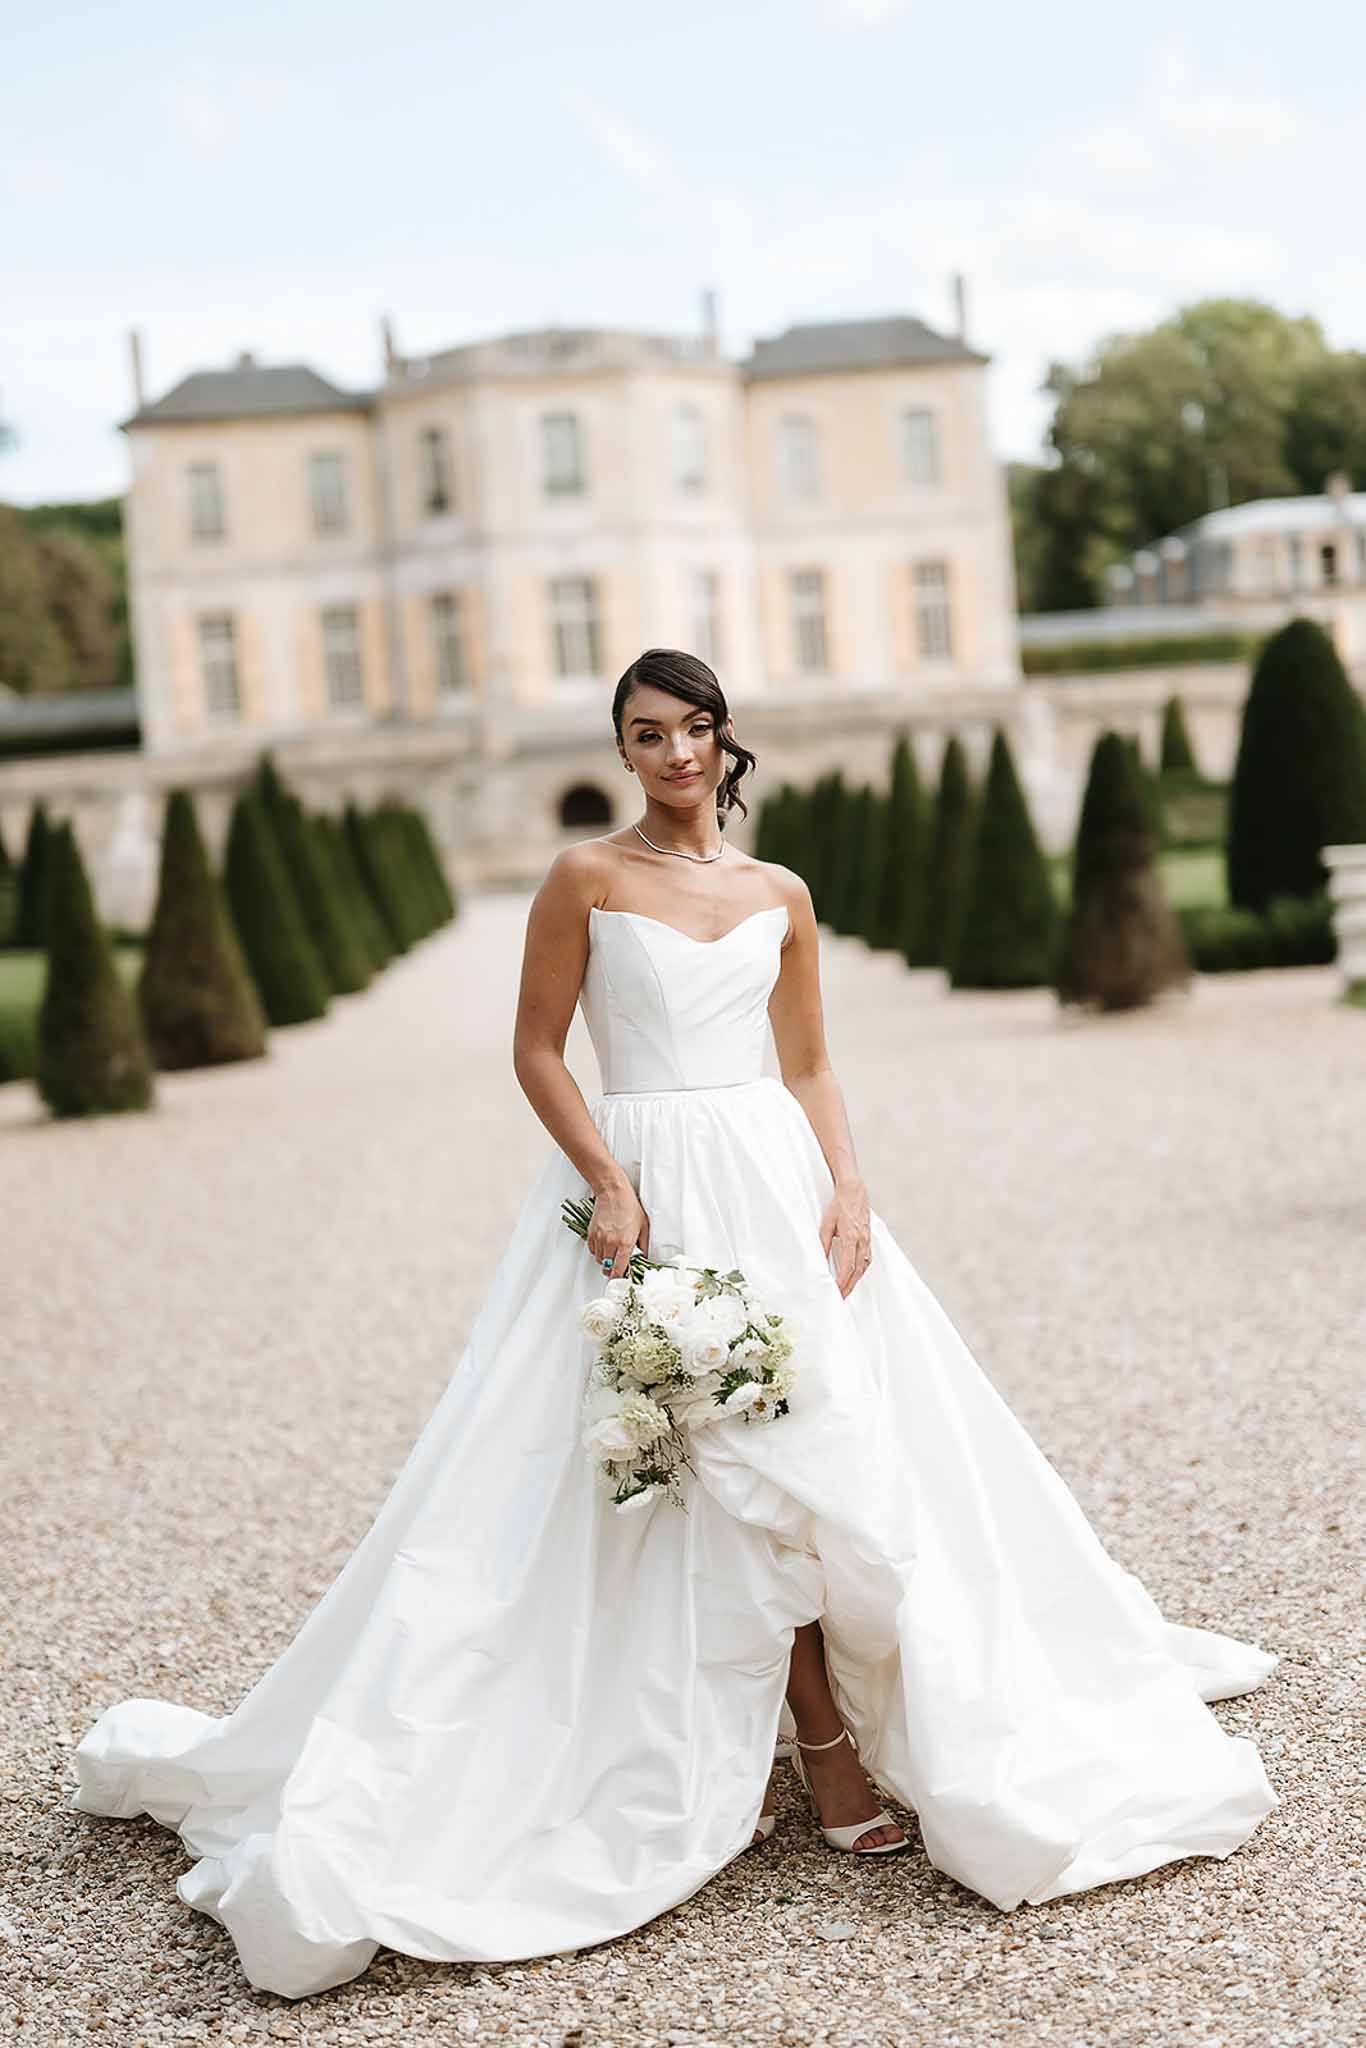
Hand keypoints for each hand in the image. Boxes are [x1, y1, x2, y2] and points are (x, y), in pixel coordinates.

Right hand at [587, 1178, 650, 1278]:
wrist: (613, 1193)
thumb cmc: (629, 1207)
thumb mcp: (644, 1226)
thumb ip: (644, 1245)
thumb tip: (645, 1257)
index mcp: (625, 1243)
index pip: (619, 1269)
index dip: (620, 1276)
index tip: (622, 1277)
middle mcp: (610, 1243)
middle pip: (607, 1268)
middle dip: (612, 1270)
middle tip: (616, 1268)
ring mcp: (599, 1239)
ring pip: (599, 1260)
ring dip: (605, 1261)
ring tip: (612, 1254)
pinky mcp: (591, 1234)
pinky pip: (592, 1250)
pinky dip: (598, 1252)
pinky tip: (604, 1246)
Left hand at [820, 1181, 871, 1298]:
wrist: (854, 1191)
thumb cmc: (839, 1206)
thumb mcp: (826, 1223)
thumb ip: (823, 1242)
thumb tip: (819, 1259)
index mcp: (850, 1237)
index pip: (848, 1266)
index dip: (842, 1281)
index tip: (836, 1291)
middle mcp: (861, 1241)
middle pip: (857, 1270)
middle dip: (849, 1286)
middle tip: (841, 1297)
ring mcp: (867, 1240)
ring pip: (864, 1266)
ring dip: (856, 1280)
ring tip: (847, 1289)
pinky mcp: (868, 1238)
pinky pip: (867, 1259)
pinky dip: (861, 1270)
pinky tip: (855, 1274)